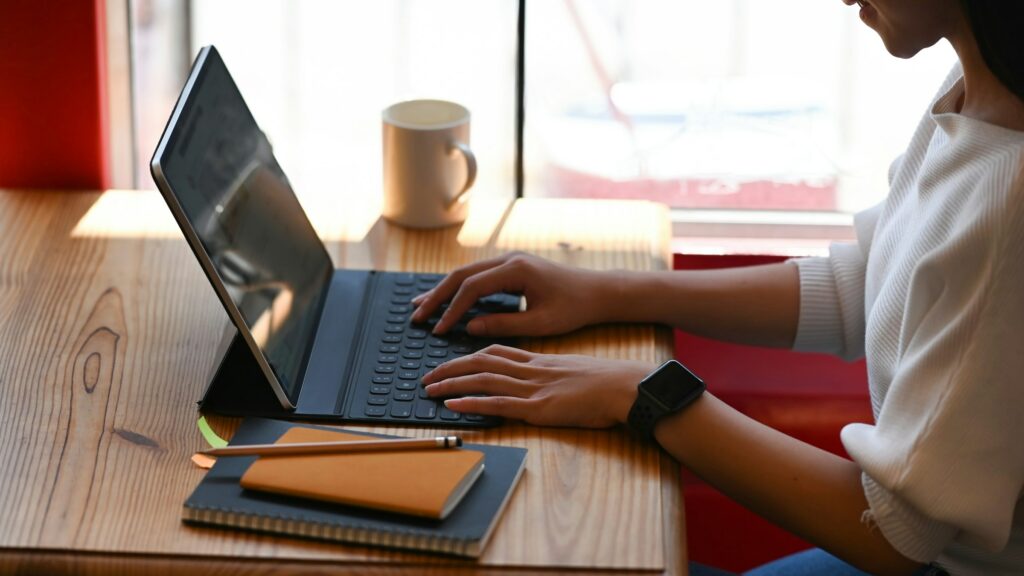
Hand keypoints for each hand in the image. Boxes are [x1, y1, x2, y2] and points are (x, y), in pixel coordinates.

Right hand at [411, 252, 615, 336]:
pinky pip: (477, 276)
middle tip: (417, 316)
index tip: (439, 330)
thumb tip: (470, 327)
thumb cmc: (574, 308)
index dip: (453, 310)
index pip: (472, 288)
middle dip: (437, 296)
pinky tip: (445, 300)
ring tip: (420, 306)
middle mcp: (508, 259)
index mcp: (516, 270)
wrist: (597, 291)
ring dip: (443, 290)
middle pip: (461, 275)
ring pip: (466, 273)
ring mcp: (508, 261)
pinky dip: (458, 288)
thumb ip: (504, 325)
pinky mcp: (510, 267)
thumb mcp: (541, 323)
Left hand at [421, 345, 650, 427]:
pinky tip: (452, 405)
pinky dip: (471, 402)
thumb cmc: (608, 383)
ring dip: (451, 383)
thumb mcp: (574, 371)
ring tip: (429, 389)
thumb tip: (545, 382)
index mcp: (539, 360)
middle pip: (480, 361)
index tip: (452, 361)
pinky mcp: (538, 408)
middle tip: (427, 376)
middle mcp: (531, 370)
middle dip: (450, 367)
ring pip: (482, 379)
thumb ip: (554, 375)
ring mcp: (533, 388)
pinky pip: (497, 403)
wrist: (625, 386)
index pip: (496, 352)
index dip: (470, 355)